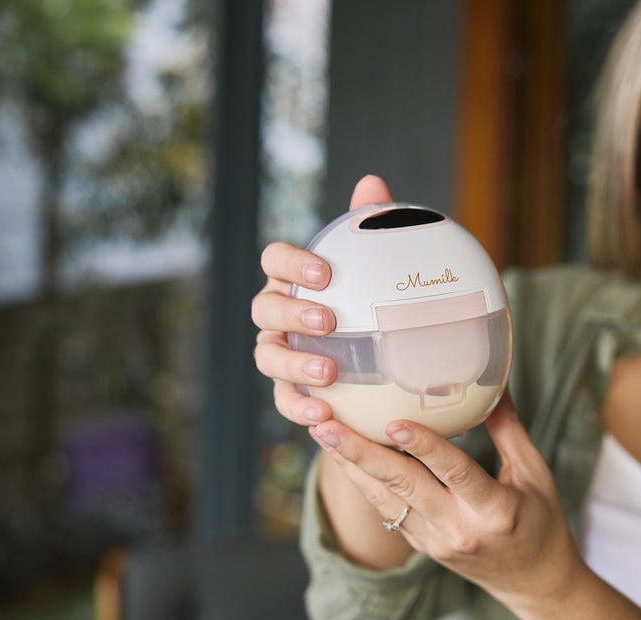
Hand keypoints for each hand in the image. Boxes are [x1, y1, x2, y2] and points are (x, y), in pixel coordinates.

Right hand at [252, 175, 393, 425]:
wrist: (377, 364)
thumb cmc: (371, 303)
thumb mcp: (377, 268)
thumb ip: (372, 227)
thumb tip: (371, 183)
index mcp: (292, 280)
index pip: (274, 261)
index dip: (291, 264)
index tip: (325, 272)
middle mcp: (276, 315)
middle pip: (264, 308)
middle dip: (291, 314)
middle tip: (328, 321)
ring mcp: (277, 353)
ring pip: (266, 356)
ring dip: (293, 364)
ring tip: (329, 374)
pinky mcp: (288, 392)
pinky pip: (283, 402)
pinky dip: (298, 407)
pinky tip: (324, 415)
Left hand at [308, 393, 584, 606]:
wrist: (534, 584)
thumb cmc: (542, 523)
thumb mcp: (535, 474)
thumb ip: (509, 430)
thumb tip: (494, 382)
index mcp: (495, 510)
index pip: (455, 472)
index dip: (425, 446)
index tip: (393, 421)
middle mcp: (460, 529)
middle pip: (404, 486)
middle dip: (362, 454)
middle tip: (328, 425)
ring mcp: (437, 542)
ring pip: (386, 500)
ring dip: (352, 466)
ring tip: (324, 434)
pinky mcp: (423, 547)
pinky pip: (389, 512)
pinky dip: (366, 483)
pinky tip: (345, 457)